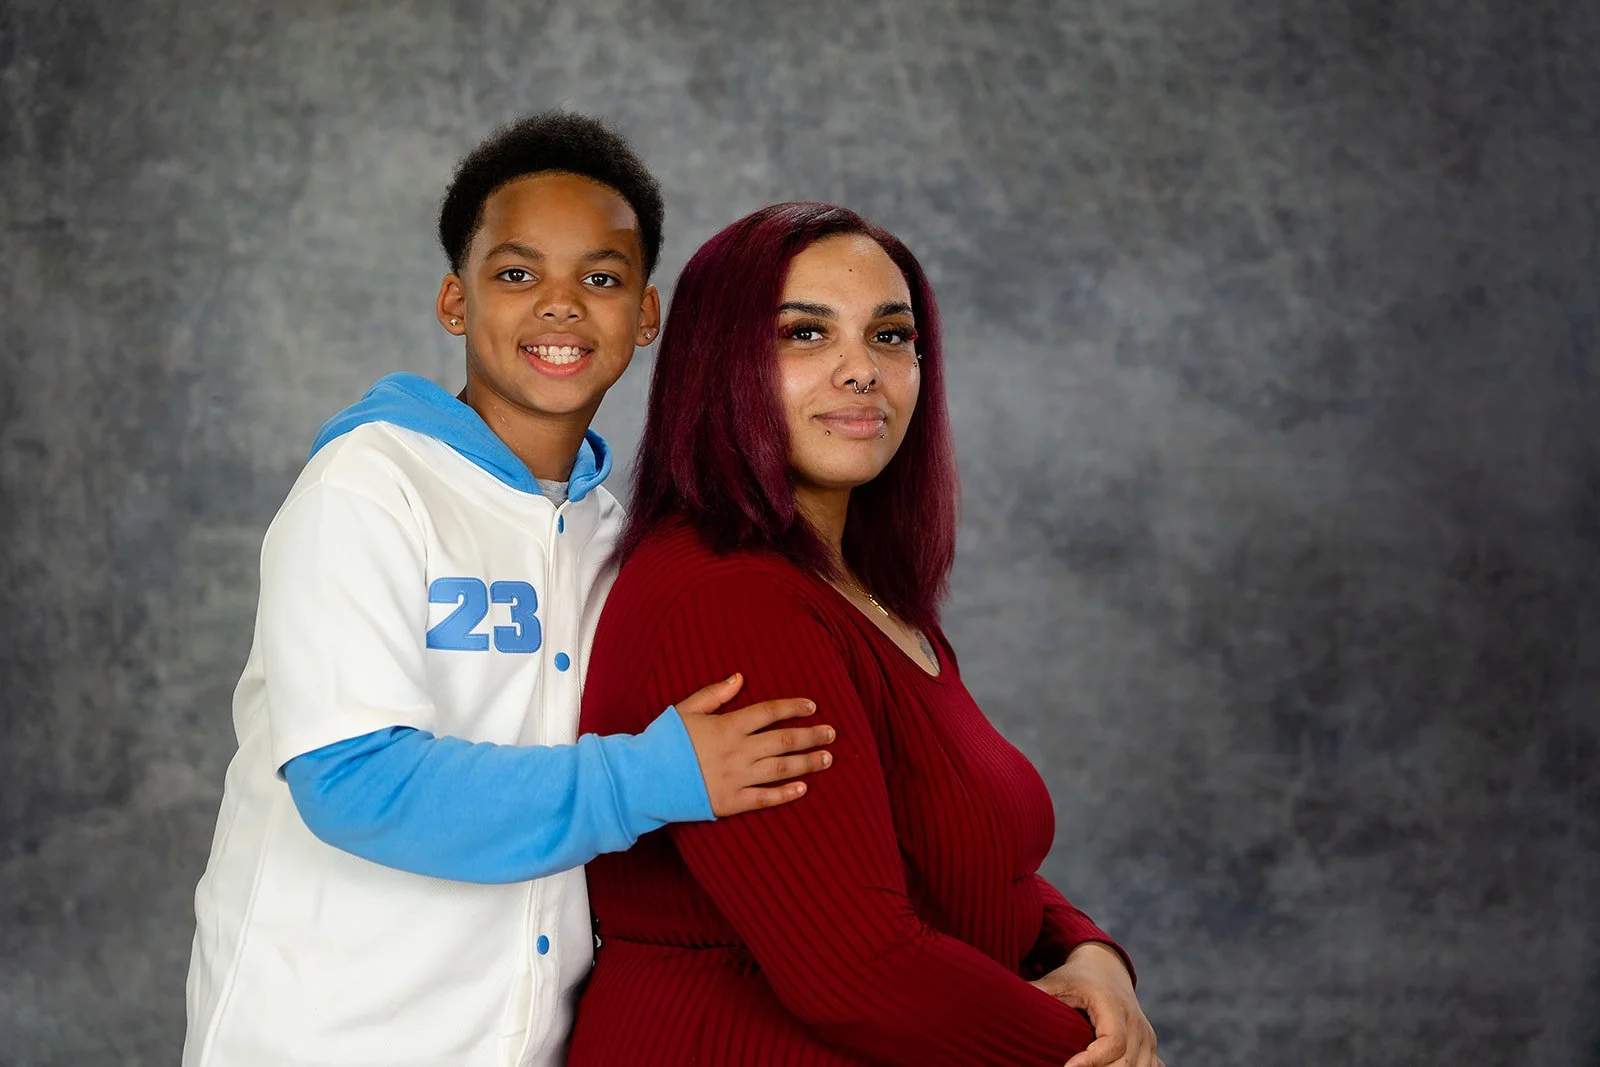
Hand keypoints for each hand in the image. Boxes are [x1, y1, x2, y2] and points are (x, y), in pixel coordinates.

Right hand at [675, 673, 834, 816]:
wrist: (643, 778)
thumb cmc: (662, 741)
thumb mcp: (686, 709)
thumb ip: (715, 694)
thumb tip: (740, 677)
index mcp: (728, 725)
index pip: (769, 712)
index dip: (793, 708)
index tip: (812, 707)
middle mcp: (738, 751)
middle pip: (783, 741)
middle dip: (811, 736)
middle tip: (831, 734)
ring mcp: (736, 778)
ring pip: (780, 769)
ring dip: (807, 763)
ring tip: (827, 759)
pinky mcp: (730, 802)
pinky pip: (765, 798)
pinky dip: (786, 794)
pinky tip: (803, 789)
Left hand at [1032, 942, 1161, 1066]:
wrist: (1105, 966)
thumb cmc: (1077, 976)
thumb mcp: (1057, 981)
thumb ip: (1037, 992)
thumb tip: (1003, 999)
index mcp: (1115, 1007)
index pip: (1113, 1043)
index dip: (1092, 1061)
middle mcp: (1137, 1024)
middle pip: (1127, 1063)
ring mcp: (1147, 1037)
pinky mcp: (1150, 1046)